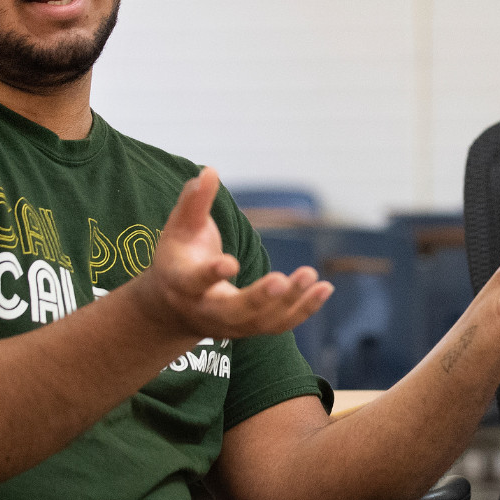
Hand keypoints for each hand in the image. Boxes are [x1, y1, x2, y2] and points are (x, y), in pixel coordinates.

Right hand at [133, 167, 333, 341]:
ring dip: (290, 302)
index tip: (231, 263)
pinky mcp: (252, 328)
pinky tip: (324, 288)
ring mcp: (232, 325)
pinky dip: (304, 309)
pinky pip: (280, 324)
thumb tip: (210, 171)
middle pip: (234, 311)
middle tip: (282, 279)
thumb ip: (194, 202)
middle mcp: (207, 310)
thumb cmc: (178, 257)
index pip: (195, 282)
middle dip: (259, 298)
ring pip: (262, 321)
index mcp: (183, 283)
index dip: (211, 275)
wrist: (174, 307)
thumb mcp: (179, 228)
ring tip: (311, 274)